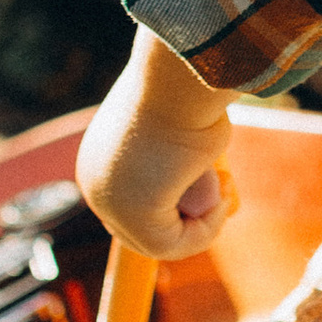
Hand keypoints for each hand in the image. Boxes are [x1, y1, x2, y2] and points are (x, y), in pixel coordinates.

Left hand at [77, 27, 238, 258]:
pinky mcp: (133, 217)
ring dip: (206, 221)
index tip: (214, 185)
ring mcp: (109, 204)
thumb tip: (205, 180)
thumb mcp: (186, 125)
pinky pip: (175, 245)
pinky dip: (208, 227)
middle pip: (147, 228)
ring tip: (223, 184)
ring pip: (162, 241)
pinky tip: (220, 193)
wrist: (179, 77)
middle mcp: (97, 183)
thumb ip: (186, 158)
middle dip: (194, 220)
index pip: (139, 202)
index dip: (181, 207)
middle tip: (225, 191)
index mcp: (101, 159)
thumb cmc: (186, 91)